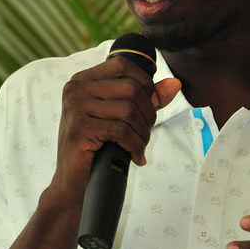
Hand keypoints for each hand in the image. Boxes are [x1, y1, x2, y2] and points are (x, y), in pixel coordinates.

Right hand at [52, 56, 180, 203]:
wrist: (73, 183)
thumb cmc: (97, 148)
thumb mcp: (122, 117)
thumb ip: (147, 98)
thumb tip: (175, 84)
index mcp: (83, 80)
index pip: (123, 65)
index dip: (145, 84)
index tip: (150, 107)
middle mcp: (75, 89)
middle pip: (131, 88)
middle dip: (148, 113)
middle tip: (144, 133)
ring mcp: (75, 108)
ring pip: (129, 110)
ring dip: (142, 133)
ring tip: (139, 146)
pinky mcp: (79, 129)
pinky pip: (122, 131)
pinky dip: (135, 145)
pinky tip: (135, 156)